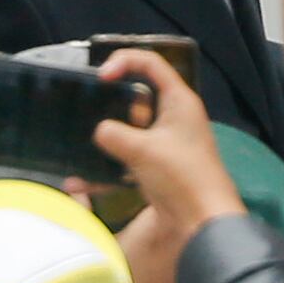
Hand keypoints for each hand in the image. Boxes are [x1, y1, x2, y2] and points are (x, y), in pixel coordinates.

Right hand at [90, 44, 240, 231]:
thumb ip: (114, 134)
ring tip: (80, 146)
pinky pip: (129, 158)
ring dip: (107, 139)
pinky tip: (83, 181)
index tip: (102, 76)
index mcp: (179, 100)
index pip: (151, 63)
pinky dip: (109, 167)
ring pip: (131, 129)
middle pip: (138, 96)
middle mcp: (174, 116)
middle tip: (88, 110)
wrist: (203, 221)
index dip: (124, 61)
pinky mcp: (159, 167)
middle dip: (111, 104)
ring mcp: (166, 143)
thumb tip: (99, 131)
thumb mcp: (143, 150)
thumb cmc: (182, 176)